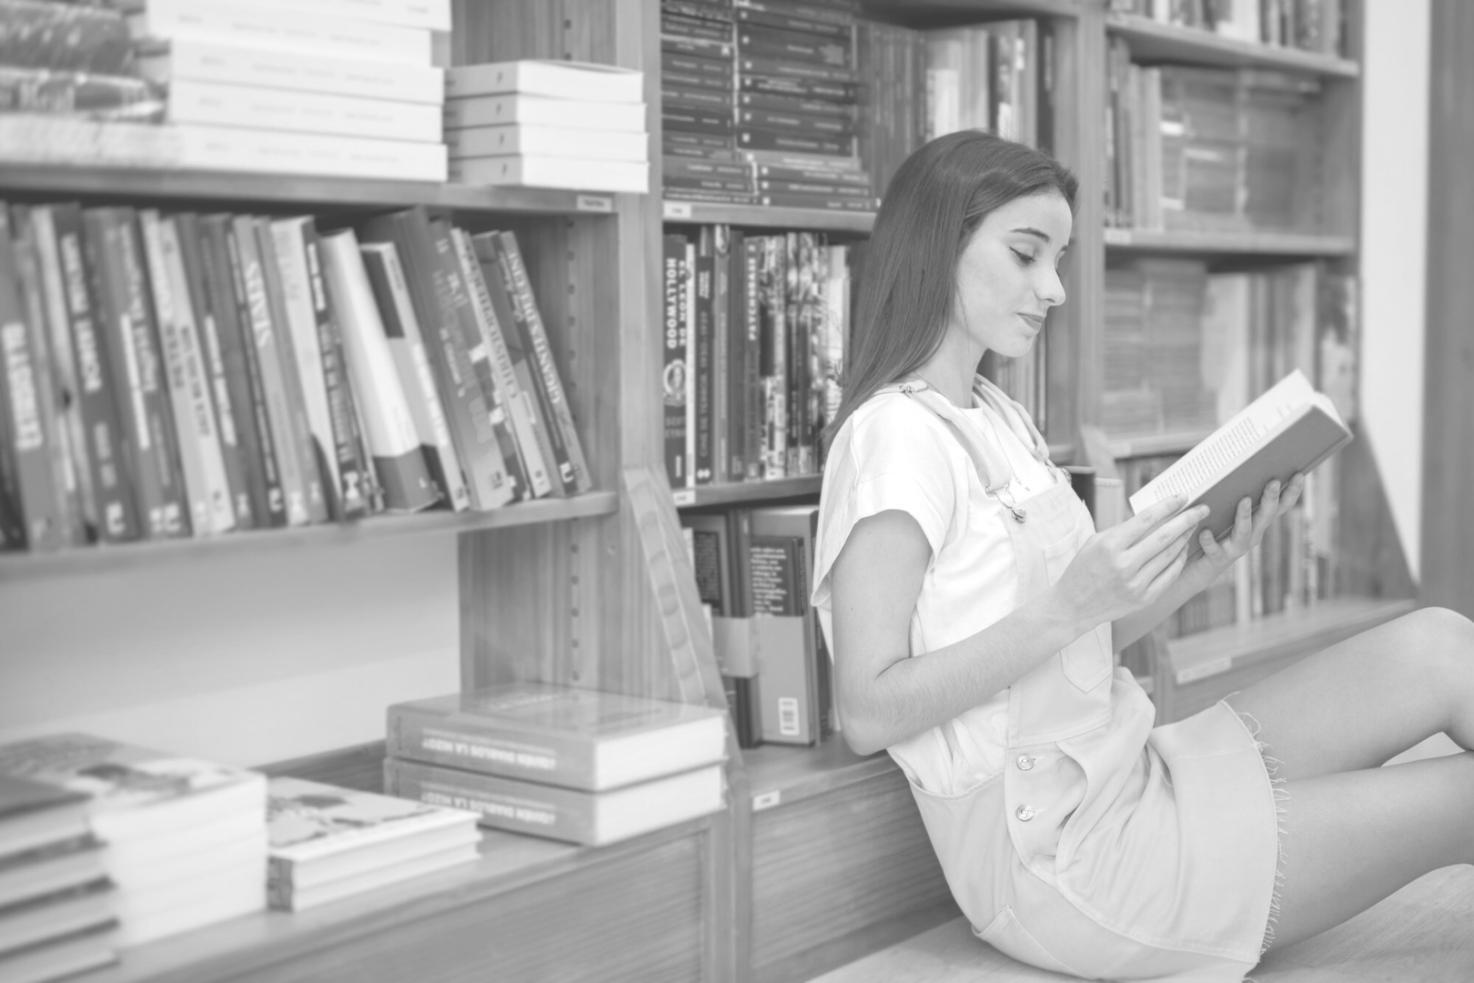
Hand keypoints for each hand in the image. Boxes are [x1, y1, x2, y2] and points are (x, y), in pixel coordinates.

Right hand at [1053, 494, 1209, 631]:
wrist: (1072, 606)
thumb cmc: (1083, 569)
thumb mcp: (1096, 543)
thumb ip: (1124, 530)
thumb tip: (1153, 517)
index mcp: (1110, 545)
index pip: (1146, 519)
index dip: (1167, 506)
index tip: (1182, 497)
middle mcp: (1124, 564)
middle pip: (1165, 536)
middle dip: (1187, 519)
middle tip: (1202, 509)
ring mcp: (1136, 584)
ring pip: (1170, 555)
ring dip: (1185, 537)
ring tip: (1193, 526)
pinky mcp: (1144, 598)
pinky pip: (1170, 575)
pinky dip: (1179, 560)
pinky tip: (1183, 549)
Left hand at [1190, 474, 1305, 581]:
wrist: (1199, 568)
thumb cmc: (1214, 532)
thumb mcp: (1226, 513)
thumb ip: (1232, 494)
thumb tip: (1234, 465)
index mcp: (1257, 523)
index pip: (1279, 507)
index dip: (1291, 492)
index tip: (1299, 473)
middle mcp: (1252, 535)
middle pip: (1266, 516)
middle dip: (1271, 499)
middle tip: (1273, 481)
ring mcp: (1236, 548)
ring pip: (1244, 532)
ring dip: (1245, 516)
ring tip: (1244, 500)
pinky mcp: (1217, 558)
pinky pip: (1214, 548)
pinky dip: (1210, 540)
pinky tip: (1204, 531)